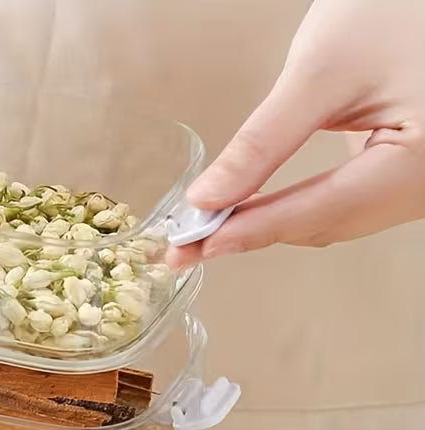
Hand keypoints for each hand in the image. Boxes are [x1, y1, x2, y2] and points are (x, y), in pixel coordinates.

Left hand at [166, 0, 424, 267]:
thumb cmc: (397, 9)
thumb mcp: (322, 73)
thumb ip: (263, 141)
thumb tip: (209, 197)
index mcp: (419, 164)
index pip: (320, 211)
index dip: (253, 230)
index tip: (198, 243)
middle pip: (325, 224)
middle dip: (254, 233)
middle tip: (189, 245)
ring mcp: (416, 183)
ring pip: (332, 220)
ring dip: (270, 226)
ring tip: (210, 231)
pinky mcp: (401, 172)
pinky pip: (342, 203)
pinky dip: (295, 207)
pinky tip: (251, 211)